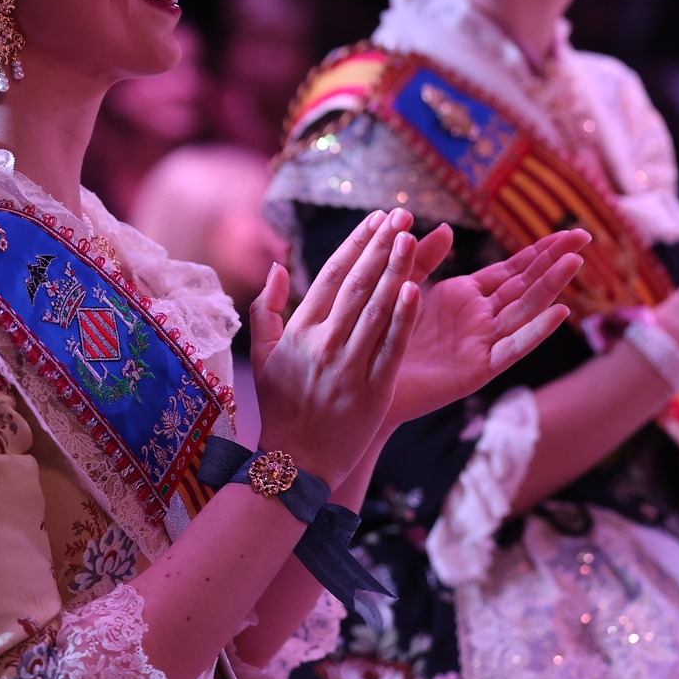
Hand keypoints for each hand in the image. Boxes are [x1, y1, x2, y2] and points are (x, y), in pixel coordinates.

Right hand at [249, 209, 420, 487]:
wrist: (293, 465)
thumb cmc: (280, 409)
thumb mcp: (262, 356)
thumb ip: (267, 309)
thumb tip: (278, 266)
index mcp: (301, 331)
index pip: (331, 276)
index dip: (355, 244)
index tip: (376, 218)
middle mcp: (323, 343)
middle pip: (356, 284)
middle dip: (380, 246)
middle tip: (401, 213)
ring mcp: (348, 367)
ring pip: (375, 310)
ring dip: (394, 269)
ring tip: (411, 236)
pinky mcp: (371, 392)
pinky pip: (389, 349)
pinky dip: (402, 319)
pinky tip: (416, 290)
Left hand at [386, 227, 587, 426]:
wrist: (365, 379)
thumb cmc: (384, 334)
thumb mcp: (403, 286)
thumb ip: (424, 258)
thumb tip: (446, 227)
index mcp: (467, 295)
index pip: (513, 269)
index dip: (541, 251)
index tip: (570, 232)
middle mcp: (482, 318)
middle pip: (527, 285)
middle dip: (555, 261)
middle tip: (585, 236)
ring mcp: (483, 343)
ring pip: (525, 311)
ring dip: (551, 287)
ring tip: (575, 262)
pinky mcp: (478, 369)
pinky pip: (511, 348)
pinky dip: (535, 332)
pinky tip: (559, 313)